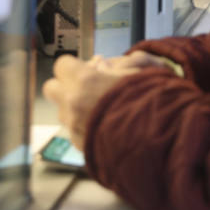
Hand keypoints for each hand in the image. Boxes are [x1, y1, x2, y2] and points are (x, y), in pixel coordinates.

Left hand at [42, 54, 169, 145]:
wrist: (157, 140)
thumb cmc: (152, 101)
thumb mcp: (142, 70)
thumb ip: (119, 64)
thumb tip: (104, 65)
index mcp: (86, 81)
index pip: (62, 65)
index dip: (74, 65)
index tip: (87, 68)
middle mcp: (73, 104)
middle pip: (51, 88)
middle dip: (65, 86)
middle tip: (85, 87)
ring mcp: (74, 127)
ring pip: (63, 112)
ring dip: (75, 108)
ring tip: (101, 109)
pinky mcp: (80, 146)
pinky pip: (75, 131)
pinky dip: (85, 127)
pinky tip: (106, 125)